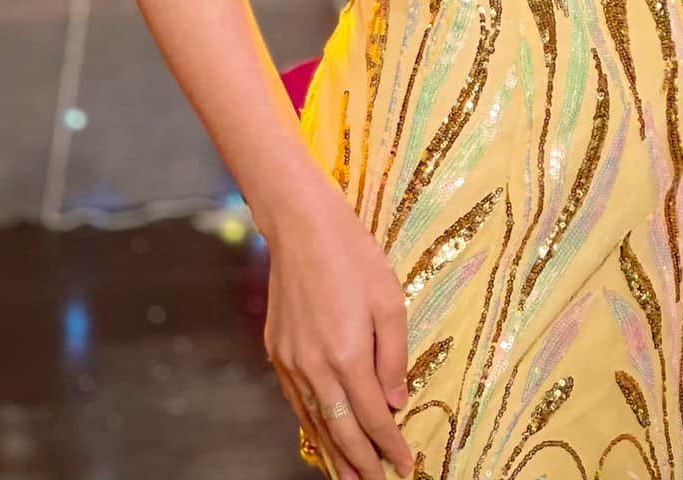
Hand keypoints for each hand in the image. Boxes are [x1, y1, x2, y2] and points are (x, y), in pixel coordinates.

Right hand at [263, 180, 414, 479]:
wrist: (301, 227)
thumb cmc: (353, 256)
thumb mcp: (390, 300)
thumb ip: (394, 355)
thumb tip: (396, 400)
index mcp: (347, 355)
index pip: (373, 416)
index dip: (390, 445)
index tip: (405, 464)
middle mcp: (315, 367)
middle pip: (341, 429)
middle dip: (362, 463)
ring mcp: (291, 362)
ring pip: (315, 421)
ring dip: (334, 452)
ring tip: (350, 476)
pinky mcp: (277, 352)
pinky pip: (296, 401)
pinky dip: (311, 424)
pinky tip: (321, 435)